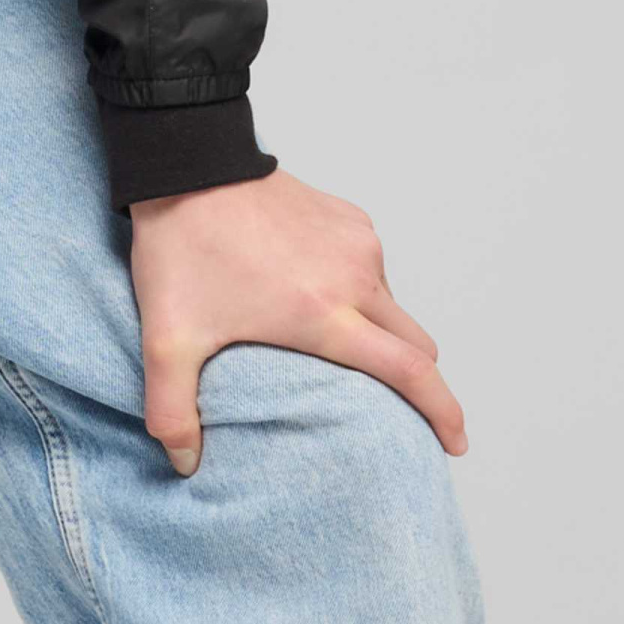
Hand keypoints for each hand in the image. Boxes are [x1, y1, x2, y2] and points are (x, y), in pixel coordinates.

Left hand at [126, 165, 467, 475]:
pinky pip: (373, 267)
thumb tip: (185, 463)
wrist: (189, 160)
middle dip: (415, 380)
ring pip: (392, 305)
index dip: (443, 412)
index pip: (410, 372)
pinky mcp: (349, 216)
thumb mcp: (167, 337)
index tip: (456, 442)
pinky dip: (361, 290)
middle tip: (391, 406)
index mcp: (325, 315)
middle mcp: (356, 278)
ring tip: (330, 343)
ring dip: (379, 331)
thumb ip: (171, 410)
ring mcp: (358, 242)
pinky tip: (316, 292)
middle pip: (415, 344)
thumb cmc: (183, 246)